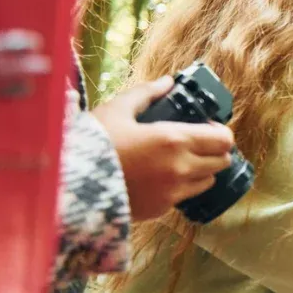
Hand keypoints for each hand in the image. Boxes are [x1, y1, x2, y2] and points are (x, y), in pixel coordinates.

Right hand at [92, 77, 236, 220]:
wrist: (68, 186)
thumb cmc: (92, 144)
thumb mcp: (117, 110)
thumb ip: (146, 93)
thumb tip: (168, 82)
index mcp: (174, 140)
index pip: (224, 140)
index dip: (220, 132)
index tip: (207, 127)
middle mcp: (180, 168)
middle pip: (222, 161)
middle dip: (215, 150)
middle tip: (197, 142)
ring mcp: (172, 193)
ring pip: (207, 181)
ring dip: (201, 169)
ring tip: (180, 160)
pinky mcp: (161, 210)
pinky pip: (184, 197)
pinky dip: (180, 186)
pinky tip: (161, 176)